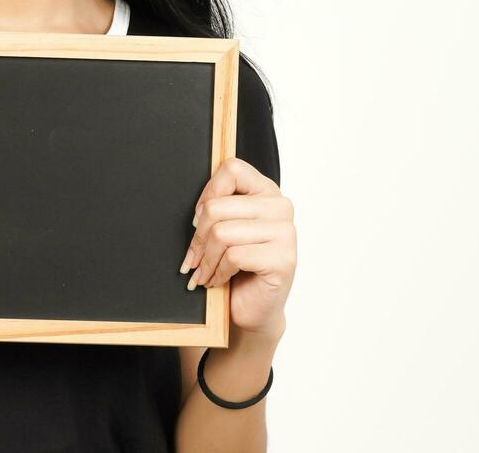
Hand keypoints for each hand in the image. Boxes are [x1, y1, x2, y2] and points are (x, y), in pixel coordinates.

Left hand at [178, 157, 294, 335]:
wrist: (253, 309)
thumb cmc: (237, 267)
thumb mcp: (226, 228)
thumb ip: (219, 206)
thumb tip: (198, 206)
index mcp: (266, 191)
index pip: (231, 169)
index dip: (207, 194)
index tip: (199, 220)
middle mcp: (280, 207)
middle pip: (217, 207)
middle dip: (198, 238)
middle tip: (193, 258)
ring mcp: (285, 233)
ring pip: (222, 233)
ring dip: (205, 260)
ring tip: (204, 272)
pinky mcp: (283, 259)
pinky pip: (233, 256)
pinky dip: (218, 272)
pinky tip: (219, 280)